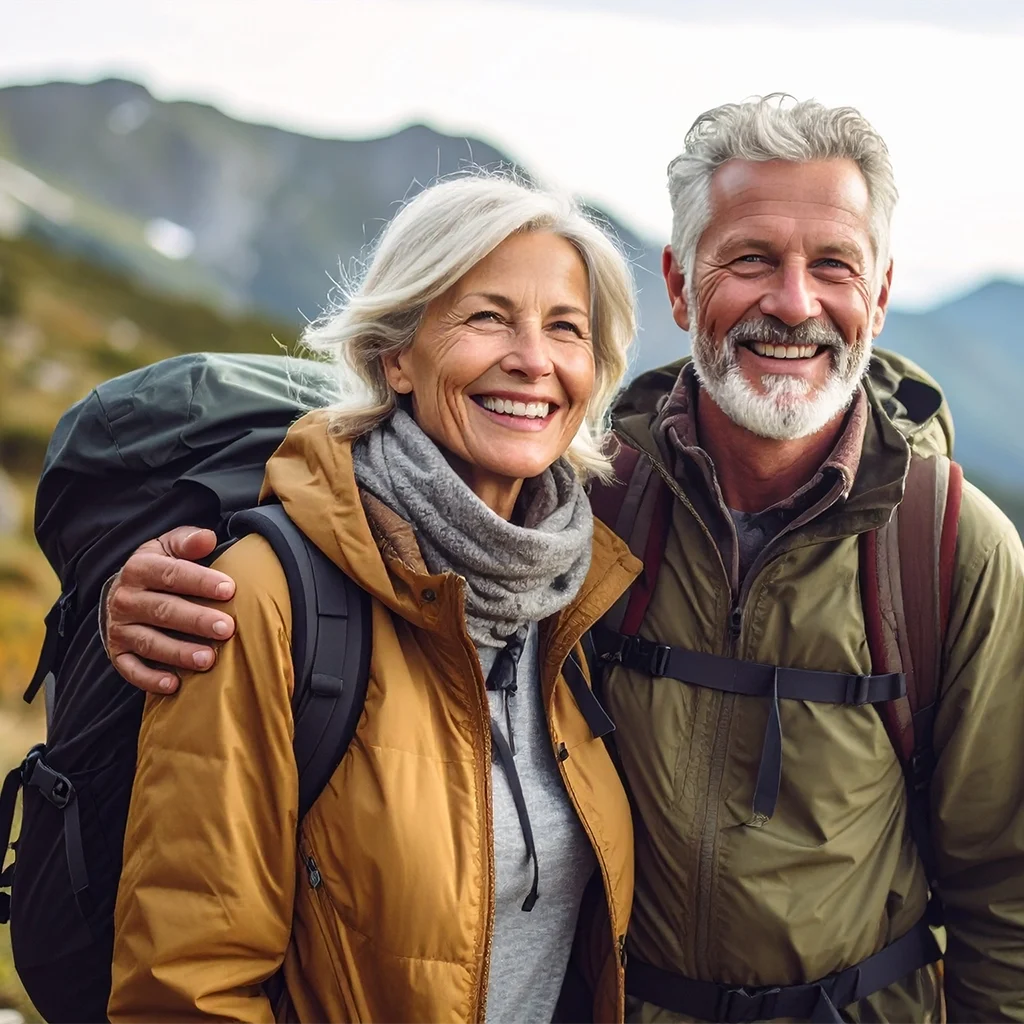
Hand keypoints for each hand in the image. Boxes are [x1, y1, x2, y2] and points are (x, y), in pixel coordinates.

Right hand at [105, 527, 236, 693]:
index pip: (172, 574)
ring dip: (179, 652)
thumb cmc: (159, 568)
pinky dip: (151, 679)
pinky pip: (131, 669)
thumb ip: (188, 541)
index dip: (201, 582)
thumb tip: (207, 539)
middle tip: (227, 628)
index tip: (230, 589)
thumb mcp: (168, 547)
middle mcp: (126, 599)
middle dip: (196, 620)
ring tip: (209, 659)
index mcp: (140, 568)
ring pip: (149, 642)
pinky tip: (174, 685)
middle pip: (164, 610)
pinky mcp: (117, 653)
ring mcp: (120, 628)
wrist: (121, 592)